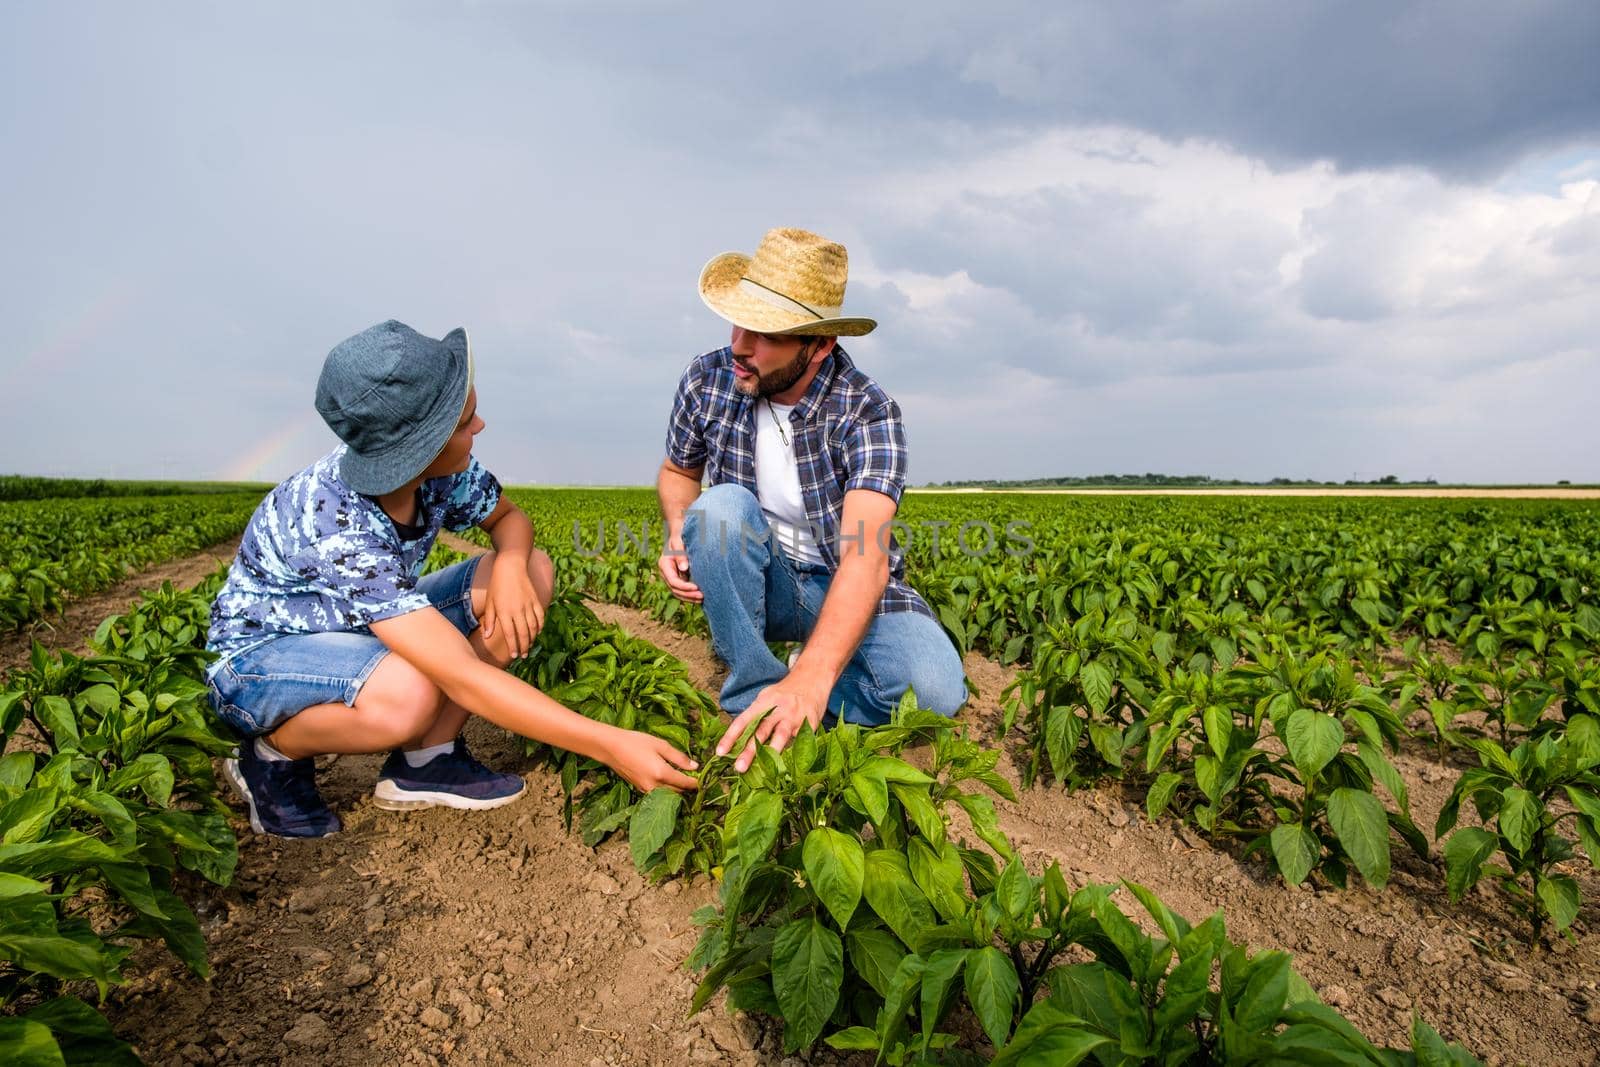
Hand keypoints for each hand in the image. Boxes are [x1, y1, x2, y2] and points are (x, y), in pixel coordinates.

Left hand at [481, 553, 543, 659]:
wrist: (511, 566)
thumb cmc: (497, 585)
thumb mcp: (490, 602)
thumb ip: (490, 621)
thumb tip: (487, 637)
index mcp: (504, 611)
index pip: (510, 634)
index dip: (513, 646)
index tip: (514, 655)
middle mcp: (518, 610)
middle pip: (523, 633)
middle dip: (524, 646)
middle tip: (523, 656)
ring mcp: (528, 605)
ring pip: (534, 627)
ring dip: (532, 638)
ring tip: (530, 646)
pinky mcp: (535, 600)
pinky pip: (540, 616)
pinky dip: (540, 626)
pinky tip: (538, 632)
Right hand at [604, 729, 699, 791]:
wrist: (610, 748)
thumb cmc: (635, 742)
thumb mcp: (660, 745)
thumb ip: (679, 757)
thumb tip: (695, 766)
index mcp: (662, 774)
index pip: (686, 784)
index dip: (697, 783)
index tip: (705, 779)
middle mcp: (654, 786)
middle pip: (678, 792)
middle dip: (688, 787)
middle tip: (696, 778)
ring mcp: (646, 790)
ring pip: (668, 795)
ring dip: (677, 790)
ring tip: (683, 778)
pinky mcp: (640, 790)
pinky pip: (658, 793)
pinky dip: (666, 789)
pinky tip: (668, 780)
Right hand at [657, 531, 702, 603]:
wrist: (680, 533)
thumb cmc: (680, 536)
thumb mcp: (679, 542)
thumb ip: (680, 554)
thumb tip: (684, 569)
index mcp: (664, 565)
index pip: (673, 581)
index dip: (684, 587)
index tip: (697, 587)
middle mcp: (666, 573)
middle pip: (675, 590)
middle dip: (688, 595)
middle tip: (702, 596)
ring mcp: (671, 576)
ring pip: (678, 592)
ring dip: (690, 597)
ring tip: (703, 599)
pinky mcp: (679, 578)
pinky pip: (683, 590)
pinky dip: (691, 594)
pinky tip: (701, 596)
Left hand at [716, 674, 830, 772]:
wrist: (813, 679)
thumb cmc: (784, 694)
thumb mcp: (767, 698)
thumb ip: (756, 716)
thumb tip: (738, 741)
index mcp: (763, 702)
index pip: (743, 720)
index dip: (730, 736)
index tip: (720, 752)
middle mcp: (778, 708)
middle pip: (761, 731)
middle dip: (750, 751)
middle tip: (739, 767)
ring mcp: (795, 716)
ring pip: (781, 736)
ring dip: (771, 753)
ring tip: (763, 770)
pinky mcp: (809, 723)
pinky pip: (800, 740)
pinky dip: (793, 753)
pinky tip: (786, 765)